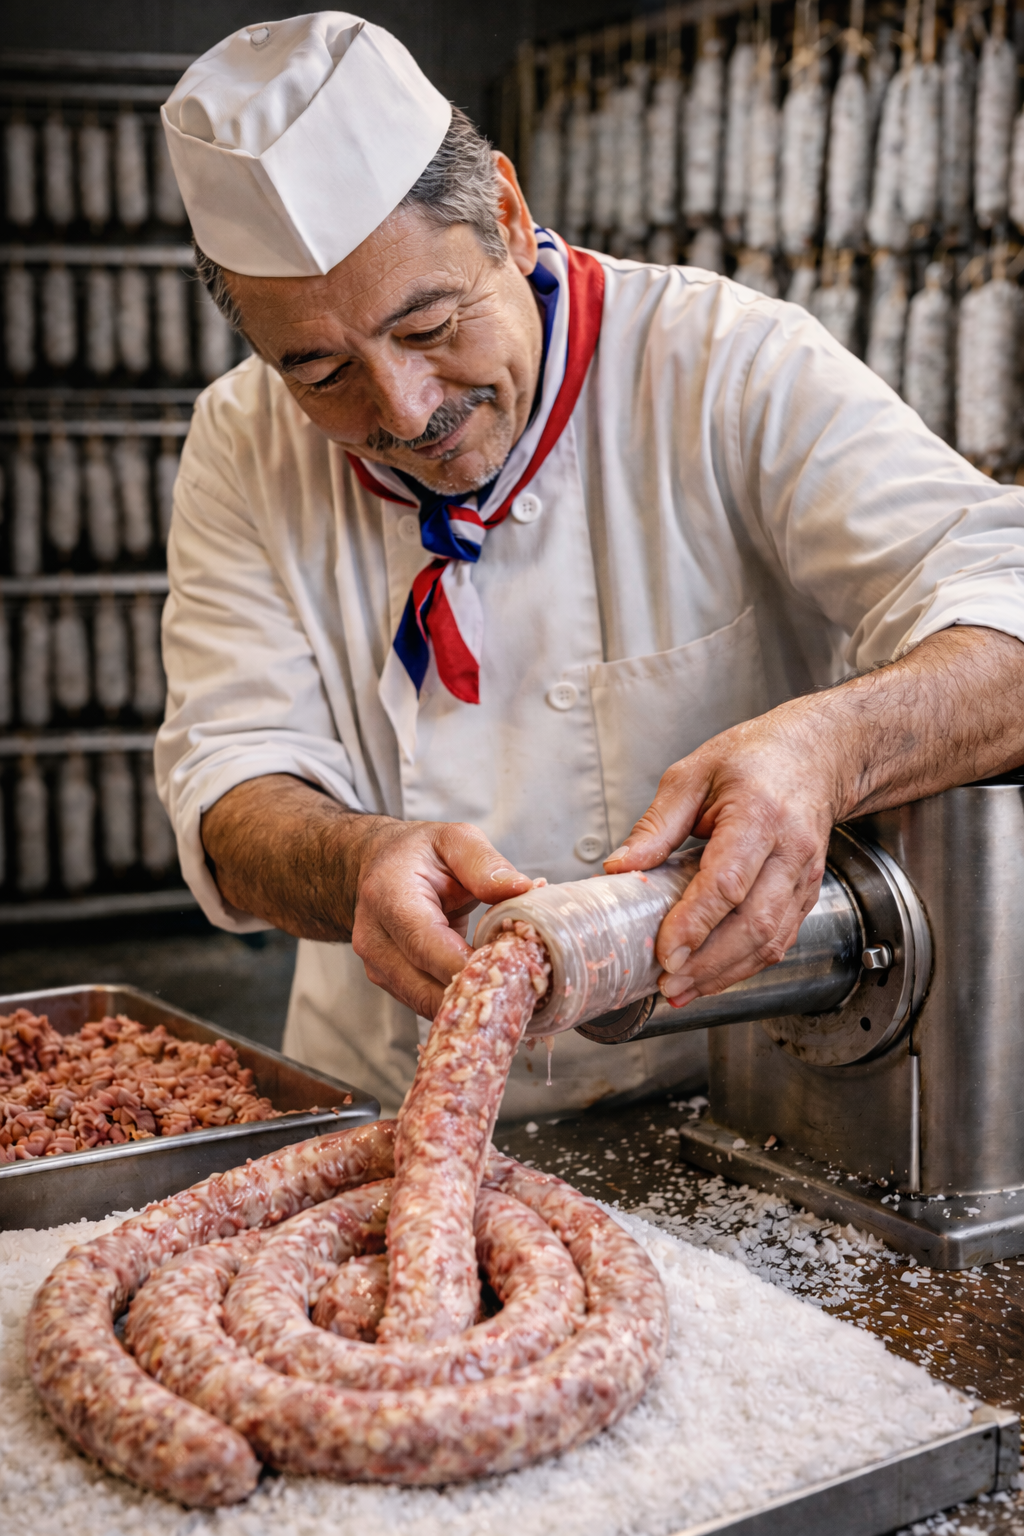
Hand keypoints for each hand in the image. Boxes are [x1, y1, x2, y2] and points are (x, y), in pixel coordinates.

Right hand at [349, 818, 532, 1017]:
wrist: (380, 864)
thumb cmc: (419, 852)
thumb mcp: (455, 840)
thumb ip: (486, 864)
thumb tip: (522, 890)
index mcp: (388, 896)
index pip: (426, 945)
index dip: (467, 966)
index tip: (510, 970)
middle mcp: (374, 938)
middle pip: (424, 986)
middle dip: (474, 991)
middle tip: (521, 988)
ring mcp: (377, 966)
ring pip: (425, 1003)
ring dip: (468, 1001)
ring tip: (509, 990)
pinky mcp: (389, 982)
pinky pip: (426, 1003)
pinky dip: (458, 1001)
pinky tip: (486, 989)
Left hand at [603, 627, 1023, 1007]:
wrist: (817, 755)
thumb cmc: (754, 759)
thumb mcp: (692, 775)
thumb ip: (655, 826)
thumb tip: (619, 870)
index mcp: (759, 814)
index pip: (728, 882)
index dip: (695, 922)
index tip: (664, 950)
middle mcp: (790, 850)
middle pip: (754, 922)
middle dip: (708, 962)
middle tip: (667, 984)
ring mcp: (805, 876)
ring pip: (771, 939)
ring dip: (725, 973)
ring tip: (682, 991)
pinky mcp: (808, 894)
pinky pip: (780, 940)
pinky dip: (745, 966)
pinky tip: (711, 978)